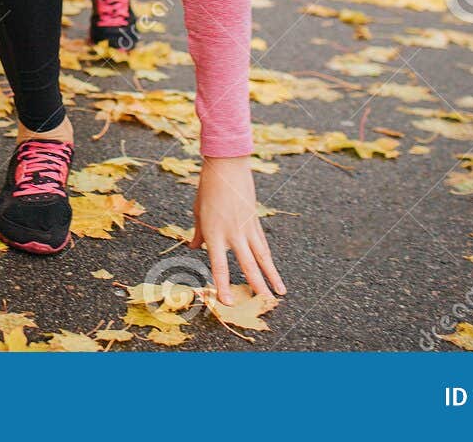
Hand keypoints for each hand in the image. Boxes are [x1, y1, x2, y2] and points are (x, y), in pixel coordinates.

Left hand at [188, 154, 285, 303]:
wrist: (227, 167)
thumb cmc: (208, 189)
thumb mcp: (198, 212)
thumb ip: (198, 233)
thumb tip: (193, 247)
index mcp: (214, 233)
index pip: (219, 265)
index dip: (223, 285)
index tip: (227, 302)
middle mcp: (232, 234)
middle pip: (247, 264)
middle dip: (256, 286)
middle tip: (264, 304)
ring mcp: (246, 228)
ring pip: (262, 257)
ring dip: (271, 277)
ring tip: (279, 293)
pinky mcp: (255, 222)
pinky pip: (263, 245)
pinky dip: (269, 260)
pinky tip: (274, 272)